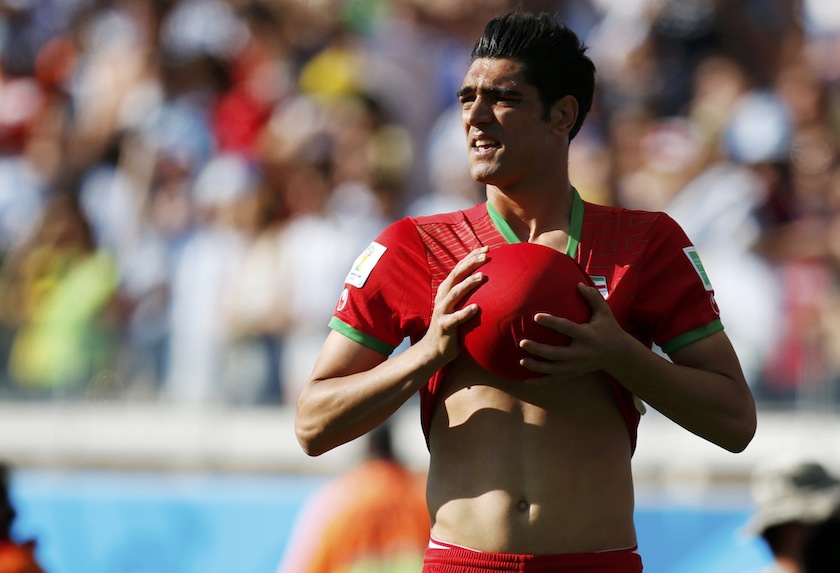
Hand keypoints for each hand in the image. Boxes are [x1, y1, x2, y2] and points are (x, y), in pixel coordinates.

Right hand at [418, 246, 488, 364]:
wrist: (434, 350)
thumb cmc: (451, 328)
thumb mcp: (458, 308)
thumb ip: (468, 296)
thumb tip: (489, 285)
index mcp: (446, 291)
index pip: (459, 268)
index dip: (471, 257)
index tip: (486, 248)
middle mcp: (442, 297)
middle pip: (455, 275)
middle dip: (470, 264)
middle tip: (486, 255)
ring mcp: (442, 311)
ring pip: (454, 293)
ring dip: (468, 284)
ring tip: (482, 277)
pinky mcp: (444, 326)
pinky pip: (455, 318)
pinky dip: (465, 312)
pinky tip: (476, 308)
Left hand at [518, 282, 629, 379]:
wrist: (619, 355)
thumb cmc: (608, 329)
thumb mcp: (604, 312)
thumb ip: (593, 297)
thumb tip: (578, 283)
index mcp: (586, 335)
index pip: (567, 328)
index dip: (551, 322)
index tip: (536, 316)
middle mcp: (580, 352)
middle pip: (556, 353)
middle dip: (539, 350)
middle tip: (522, 342)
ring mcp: (576, 366)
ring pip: (554, 369)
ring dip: (537, 367)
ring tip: (521, 361)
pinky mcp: (574, 373)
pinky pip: (555, 380)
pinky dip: (541, 382)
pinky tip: (526, 381)